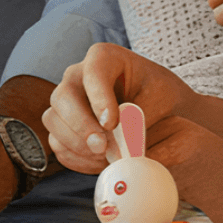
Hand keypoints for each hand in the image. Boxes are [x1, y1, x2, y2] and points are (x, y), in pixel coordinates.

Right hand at [43, 43, 197, 174]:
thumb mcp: (169, 105)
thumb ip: (152, 124)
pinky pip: (58, 145)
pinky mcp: (64, 129)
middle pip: (63, 96)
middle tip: (102, 147)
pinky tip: (101, 163)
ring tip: (107, 157)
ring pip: (53, 120)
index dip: (98, 96)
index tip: (111, 123)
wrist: (164, 120)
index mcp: (107, 59)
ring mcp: (68, 103)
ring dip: (77, 145)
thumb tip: (132, 151)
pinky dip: (77, 159)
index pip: (93, 71)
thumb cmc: (165, 104)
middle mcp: (80, 77)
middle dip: (80, 125)